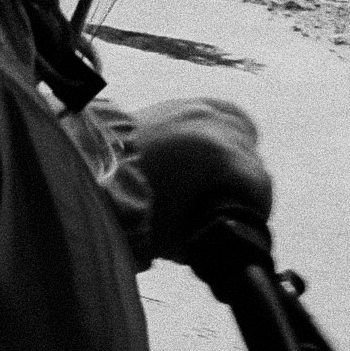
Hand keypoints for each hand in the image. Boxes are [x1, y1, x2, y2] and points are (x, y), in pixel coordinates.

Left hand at [123, 96, 271, 252]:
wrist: (89, 175)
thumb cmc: (130, 208)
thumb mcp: (177, 236)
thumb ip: (209, 240)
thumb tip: (226, 246)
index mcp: (218, 157)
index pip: (260, 184)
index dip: (259, 210)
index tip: (251, 224)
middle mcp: (214, 127)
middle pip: (253, 158)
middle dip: (246, 186)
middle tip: (232, 208)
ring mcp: (197, 109)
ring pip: (243, 131)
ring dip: (240, 155)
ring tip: (225, 178)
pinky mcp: (181, 104)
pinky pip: (222, 111)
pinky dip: (227, 128)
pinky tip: (221, 145)